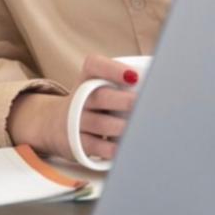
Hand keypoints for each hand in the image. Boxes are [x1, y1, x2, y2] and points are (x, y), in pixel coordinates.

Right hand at [8, 54, 139, 162]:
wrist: (56, 125)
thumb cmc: (90, 104)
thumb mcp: (97, 88)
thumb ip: (122, 85)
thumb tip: (158, 89)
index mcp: (86, 79)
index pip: (94, 65)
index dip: (113, 69)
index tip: (134, 76)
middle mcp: (79, 98)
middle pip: (99, 97)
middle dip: (124, 101)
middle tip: (144, 105)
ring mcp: (75, 121)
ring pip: (99, 124)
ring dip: (122, 127)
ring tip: (139, 129)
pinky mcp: (76, 144)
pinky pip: (95, 147)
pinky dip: (112, 149)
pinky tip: (126, 148)